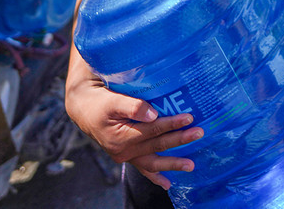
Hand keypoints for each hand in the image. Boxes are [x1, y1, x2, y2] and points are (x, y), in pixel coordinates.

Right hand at [65, 77, 202, 188]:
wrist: (84, 109)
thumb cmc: (100, 102)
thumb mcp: (113, 100)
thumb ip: (133, 106)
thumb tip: (153, 115)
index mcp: (121, 136)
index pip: (152, 130)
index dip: (171, 124)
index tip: (189, 118)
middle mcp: (123, 150)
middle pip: (156, 145)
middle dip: (179, 140)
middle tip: (199, 133)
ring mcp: (125, 155)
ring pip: (152, 162)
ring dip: (172, 163)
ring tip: (191, 165)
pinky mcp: (127, 155)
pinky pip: (143, 169)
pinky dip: (154, 177)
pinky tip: (167, 184)